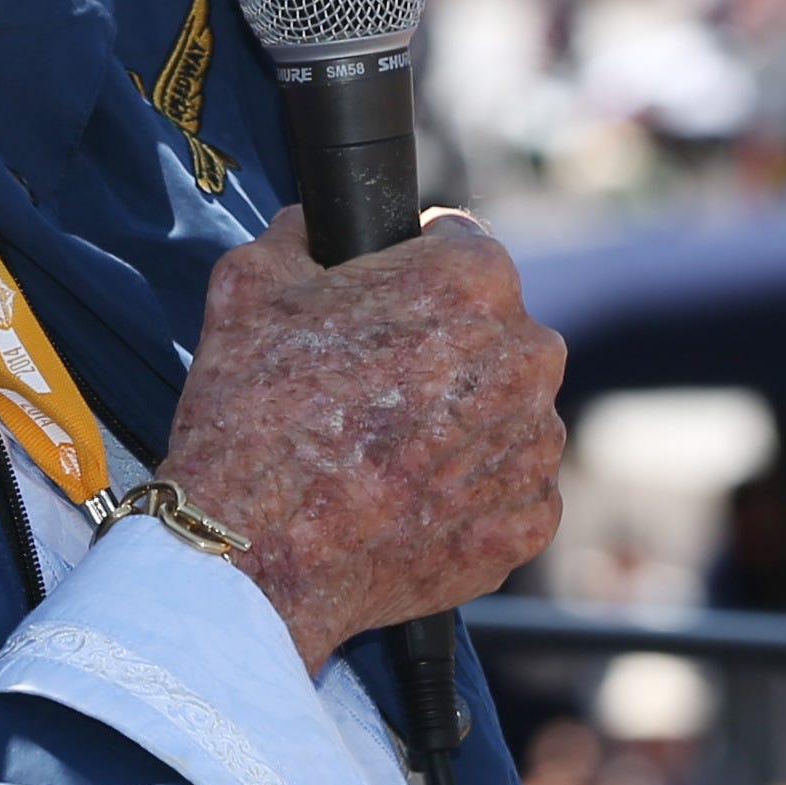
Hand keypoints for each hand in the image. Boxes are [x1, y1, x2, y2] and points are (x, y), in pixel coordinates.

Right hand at [152, 209, 567, 678]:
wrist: (253, 558)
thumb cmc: (251, 416)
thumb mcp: (250, 284)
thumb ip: (297, 234)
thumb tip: (310, 226)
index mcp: (473, 280)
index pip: (457, 248)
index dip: (410, 268)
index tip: (380, 303)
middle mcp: (527, 356)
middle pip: (491, 332)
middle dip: (442, 348)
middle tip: (372, 385)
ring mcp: (535, 446)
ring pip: (503, 411)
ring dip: (460, 422)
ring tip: (383, 452)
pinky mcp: (528, 524)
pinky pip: (509, 489)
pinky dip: (467, 494)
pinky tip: (405, 501)